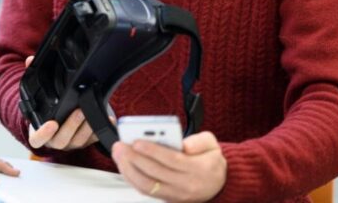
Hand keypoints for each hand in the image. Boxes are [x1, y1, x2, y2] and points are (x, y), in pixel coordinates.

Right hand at [24, 56, 97, 150]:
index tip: (52, 123)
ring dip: (86, 128)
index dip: (43, 133)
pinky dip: (100, 130)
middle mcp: (54, 141)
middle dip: (71, 125)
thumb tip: (30, 60)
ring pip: (78, 141)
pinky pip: (93, 140)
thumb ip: (32, 78)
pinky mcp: (84, 143)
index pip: (37, 139)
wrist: (55, 122)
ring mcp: (69, 144)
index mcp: (39, 133)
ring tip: (91, 110)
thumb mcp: (36, 95)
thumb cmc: (44, 109)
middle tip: (78, 111)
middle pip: (61, 140)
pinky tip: (107, 119)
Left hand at [111, 131, 226, 201]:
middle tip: (120, 145)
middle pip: (155, 173)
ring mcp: (176, 195)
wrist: (219, 184)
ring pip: (147, 186)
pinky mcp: (167, 198)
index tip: (137, 141)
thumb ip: (200, 141)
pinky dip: (132, 178)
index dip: (152, 151)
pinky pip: (146, 191)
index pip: (172, 160)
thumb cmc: (211, 161)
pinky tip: (123, 165)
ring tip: (118, 154)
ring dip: (128, 170)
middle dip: (134, 158)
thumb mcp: (213, 145)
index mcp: (199, 169)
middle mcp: (186, 185)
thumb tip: (184, 144)